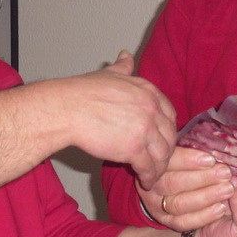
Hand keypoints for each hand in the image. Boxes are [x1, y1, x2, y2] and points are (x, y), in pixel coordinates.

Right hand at [52, 50, 176, 188]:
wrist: (67, 109)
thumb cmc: (81, 92)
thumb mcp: (108, 74)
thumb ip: (122, 67)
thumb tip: (126, 55)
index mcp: (148, 90)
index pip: (169, 114)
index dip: (166, 129)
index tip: (160, 139)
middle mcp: (151, 108)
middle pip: (169, 135)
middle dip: (165, 150)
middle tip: (157, 160)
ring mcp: (145, 129)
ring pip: (163, 154)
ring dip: (159, 167)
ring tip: (152, 175)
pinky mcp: (135, 148)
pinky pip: (150, 167)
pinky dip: (149, 177)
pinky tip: (144, 181)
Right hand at [137, 146, 236, 231]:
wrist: (158, 185)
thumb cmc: (176, 159)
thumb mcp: (177, 145)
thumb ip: (188, 141)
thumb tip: (210, 136)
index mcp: (152, 162)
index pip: (168, 161)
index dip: (188, 160)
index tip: (210, 159)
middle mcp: (150, 184)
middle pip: (173, 183)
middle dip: (202, 179)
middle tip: (225, 174)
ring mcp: (156, 205)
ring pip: (179, 204)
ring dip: (206, 197)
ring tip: (228, 190)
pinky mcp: (164, 221)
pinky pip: (183, 222)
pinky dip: (203, 217)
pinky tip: (221, 209)